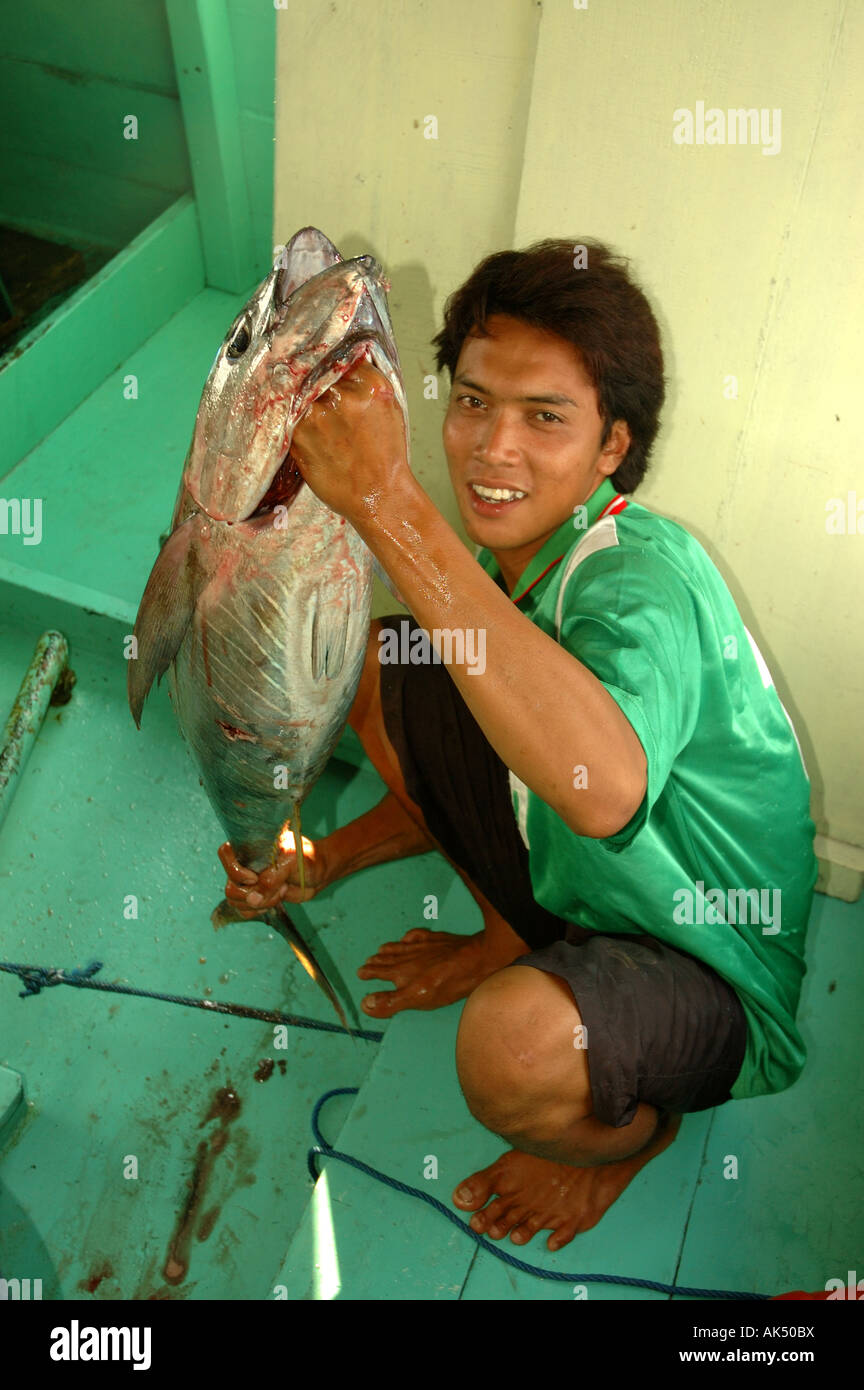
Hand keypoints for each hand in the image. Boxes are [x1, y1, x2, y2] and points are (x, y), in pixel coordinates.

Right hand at [218, 838, 333, 911]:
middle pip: (230, 884)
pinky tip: (275, 900)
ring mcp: (247, 881)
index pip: (225, 853)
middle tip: (279, 886)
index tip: (255, 878)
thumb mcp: (291, 863)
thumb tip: (252, 899)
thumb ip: (271, 879)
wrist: (319, 873)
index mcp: (250, 845)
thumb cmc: (307, 859)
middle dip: (254, 893)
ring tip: (281, 891)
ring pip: (235, 900)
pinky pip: (243, 910)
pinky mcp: (254, 896)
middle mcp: (244, 863)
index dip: (235, 870)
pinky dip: (258, 910)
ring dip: (260, 902)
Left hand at [290, 361, 410, 521]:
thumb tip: (348, 362)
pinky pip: (290, 414)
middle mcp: (344, 396)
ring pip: (300, 391)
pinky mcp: (300, 433)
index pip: (341, 358)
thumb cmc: (385, 457)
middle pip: (317, 371)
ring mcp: (318, 414)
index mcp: (371, 387)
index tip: (326, 368)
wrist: (378, 495)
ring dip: (304, 401)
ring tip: (319, 421)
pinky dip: (296, 419)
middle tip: (322, 400)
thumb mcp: (390, 410)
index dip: (332, 365)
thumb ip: (368, 382)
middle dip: (316, 382)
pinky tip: (311, 433)